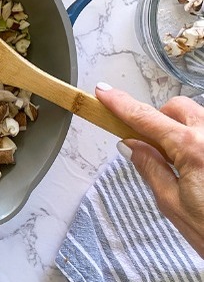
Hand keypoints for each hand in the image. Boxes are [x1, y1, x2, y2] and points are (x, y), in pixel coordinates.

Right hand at [96, 83, 203, 256]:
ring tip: (182, 164)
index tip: (104, 93)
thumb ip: (150, 168)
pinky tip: (199, 168)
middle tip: (151, 146)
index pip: (146, 118)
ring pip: (197, 118)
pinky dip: (198, 141)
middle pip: (176, 108)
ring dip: (182, 130)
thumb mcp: (172, 204)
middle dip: (159, 120)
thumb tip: (130, 145)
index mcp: (193, 148)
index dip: (121, 104)